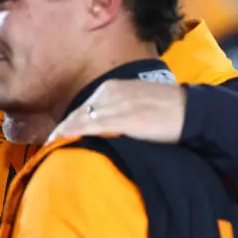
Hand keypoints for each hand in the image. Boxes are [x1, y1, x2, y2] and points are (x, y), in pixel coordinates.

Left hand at [50, 79, 186, 142]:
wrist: (190, 111)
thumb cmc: (166, 111)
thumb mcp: (135, 104)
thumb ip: (117, 112)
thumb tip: (101, 129)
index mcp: (112, 88)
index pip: (82, 107)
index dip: (67, 123)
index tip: (55, 137)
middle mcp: (110, 93)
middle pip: (78, 113)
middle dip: (62, 129)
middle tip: (47, 146)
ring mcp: (116, 105)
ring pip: (81, 119)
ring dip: (65, 134)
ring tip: (50, 148)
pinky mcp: (125, 119)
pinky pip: (93, 126)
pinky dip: (77, 133)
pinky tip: (64, 141)